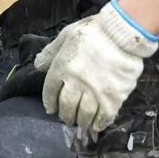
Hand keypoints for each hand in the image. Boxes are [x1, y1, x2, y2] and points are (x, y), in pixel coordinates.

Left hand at [36, 2, 158, 131]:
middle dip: (65, 115)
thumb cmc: (94, 31)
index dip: (49, 102)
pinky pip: (104, 116)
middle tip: (66, 118)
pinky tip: (97, 126)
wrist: (122, 34)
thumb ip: (51, 51)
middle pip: (66, 106)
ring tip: (80, 123)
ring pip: (84, 114)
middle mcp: (75, 83)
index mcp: (61, 67)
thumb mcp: (66, 35)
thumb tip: (37, 64)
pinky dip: (99, 123)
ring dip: (80, 121)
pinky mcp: (113, 98)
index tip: (50, 109)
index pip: (50, 91)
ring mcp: (94, 92)